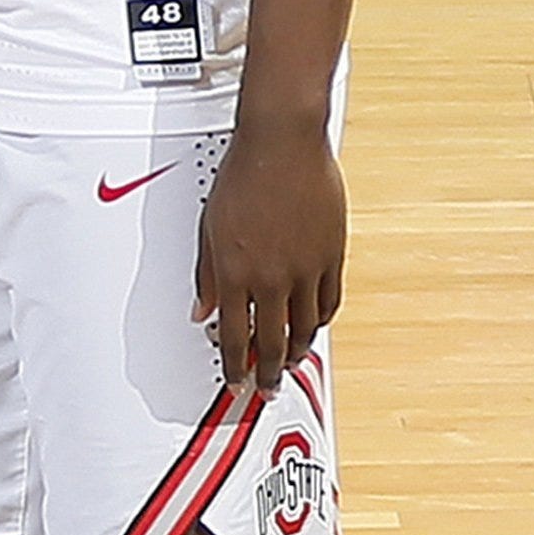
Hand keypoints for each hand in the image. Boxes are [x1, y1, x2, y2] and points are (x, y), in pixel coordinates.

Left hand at [193, 119, 346, 392]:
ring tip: (291, 363)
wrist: (281, 145)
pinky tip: (313, 327)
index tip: (235, 380)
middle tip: (265, 389)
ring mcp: (306, 269)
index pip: (232, 334)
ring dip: (297, 351)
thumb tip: (200, 310)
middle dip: (267, 372)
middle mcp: (271, 276)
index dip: (234, 365)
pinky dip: (320, 321)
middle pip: (272, 341)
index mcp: (234, 271)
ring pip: (305, 328)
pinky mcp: (332, 257)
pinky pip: (329, 303)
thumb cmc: (241, 177)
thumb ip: (205, 274)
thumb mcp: (208, 227)